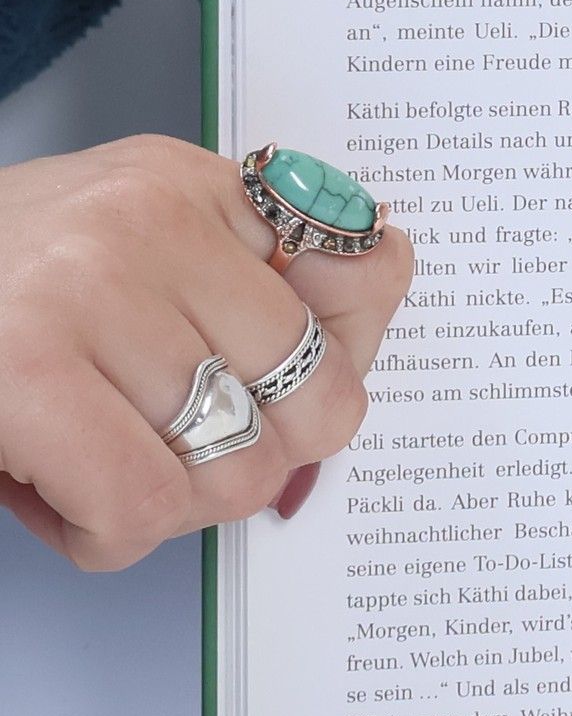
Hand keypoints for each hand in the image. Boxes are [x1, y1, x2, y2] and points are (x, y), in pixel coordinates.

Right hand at [0, 136, 411, 570]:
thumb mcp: (140, 256)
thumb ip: (271, 276)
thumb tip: (390, 264)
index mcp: (188, 182)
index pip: (364, 274)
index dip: (336, 365)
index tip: (284, 386)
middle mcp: (147, 216)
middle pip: (315, 404)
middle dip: (251, 457)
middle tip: (165, 442)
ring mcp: (86, 287)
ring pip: (235, 471)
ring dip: (168, 503)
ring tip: (93, 456)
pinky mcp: (27, 372)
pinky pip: (144, 506)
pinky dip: (106, 533)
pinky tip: (54, 488)